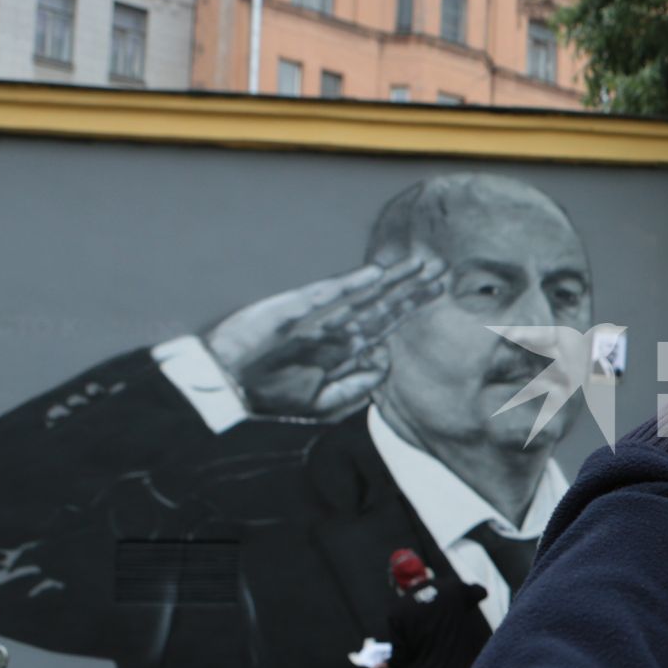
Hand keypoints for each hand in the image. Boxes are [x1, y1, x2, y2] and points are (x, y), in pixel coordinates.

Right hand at [203, 259, 446, 419]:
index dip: (411, 303)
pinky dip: (352, 285)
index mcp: (342, 349)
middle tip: (444, 267)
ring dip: (395, 281)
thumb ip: (358, 385)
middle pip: (383, 305)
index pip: (385, 321)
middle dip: (414, 288)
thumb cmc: (269, 396)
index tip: (438, 287)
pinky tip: (378, 272)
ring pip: (363, 298)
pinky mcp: (292, 312)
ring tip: (425, 263)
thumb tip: (386, 358)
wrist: (223, 387)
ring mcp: (315, 320)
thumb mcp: (322, 404)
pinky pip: (328, 298)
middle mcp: (334, 331)